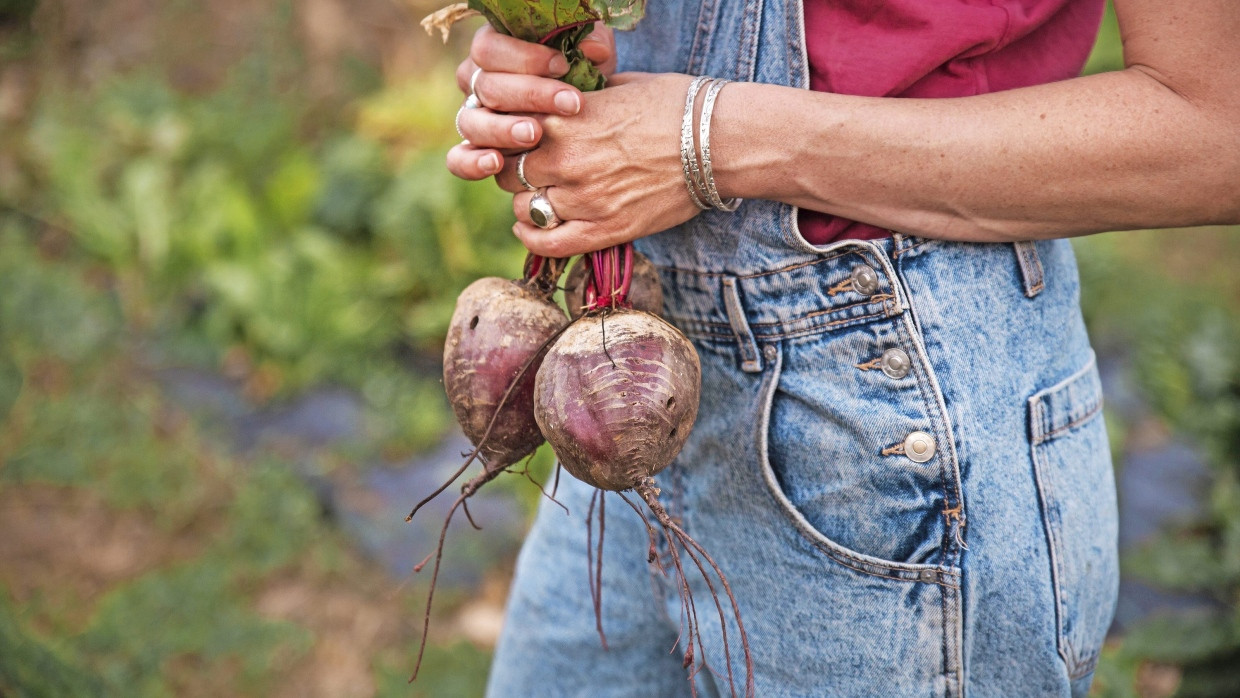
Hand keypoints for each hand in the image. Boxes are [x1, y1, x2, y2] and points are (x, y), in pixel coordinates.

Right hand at [447, 24, 616, 180]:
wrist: (576, 109)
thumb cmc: (578, 73)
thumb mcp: (588, 53)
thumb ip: (591, 44)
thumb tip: (593, 49)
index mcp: (492, 47)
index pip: (490, 48)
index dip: (524, 57)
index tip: (563, 66)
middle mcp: (474, 80)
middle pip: (486, 86)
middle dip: (530, 95)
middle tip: (569, 104)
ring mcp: (471, 115)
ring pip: (471, 122)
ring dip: (502, 129)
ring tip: (534, 135)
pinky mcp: (472, 149)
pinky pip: (459, 159)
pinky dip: (473, 163)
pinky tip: (496, 163)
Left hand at [494, 73, 701, 257]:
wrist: (718, 143)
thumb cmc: (675, 106)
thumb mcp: (617, 86)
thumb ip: (578, 101)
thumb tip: (556, 107)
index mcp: (564, 119)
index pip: (508, 134)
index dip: (511, 139)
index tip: (523, 141)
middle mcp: (566, 161)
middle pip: (508, 174)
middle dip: (515, 172)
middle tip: (532, 171)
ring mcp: (585, 199)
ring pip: (525, 210)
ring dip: (529, 204)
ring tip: (542, 198)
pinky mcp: (606, 230)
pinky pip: (549, 244)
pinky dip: (533, 239)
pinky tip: (533, 229)